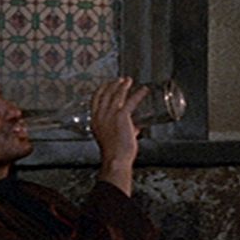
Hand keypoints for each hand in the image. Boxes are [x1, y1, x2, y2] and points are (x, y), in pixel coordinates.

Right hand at [90, 78, 147, 195]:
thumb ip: (125, 130)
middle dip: (113, 84)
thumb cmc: (116, 152)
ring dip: (123, 86)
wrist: (115, 159)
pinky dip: (138, 94)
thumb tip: (136, 128)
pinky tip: (144, 90)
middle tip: (120, 79)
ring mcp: (110, 115)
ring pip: (116, 95)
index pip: (95, 100)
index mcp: (96, 120)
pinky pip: (131, 101)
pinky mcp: (121, 117)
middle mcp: (100, 116)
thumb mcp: (115, 138)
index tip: (107, 84)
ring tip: (129, 80)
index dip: (102, 89)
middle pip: (105, 94)